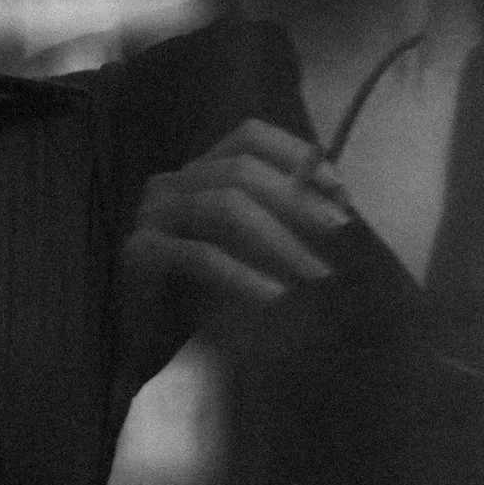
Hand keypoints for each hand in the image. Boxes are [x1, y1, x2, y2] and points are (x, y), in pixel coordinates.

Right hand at [117, 120, 350, 355]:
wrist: (153, 348)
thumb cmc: (211, 300)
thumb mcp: (260, 253)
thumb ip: (290, 223)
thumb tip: (343, 200)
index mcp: (200, 173)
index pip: (249, 136)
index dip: (297, 154)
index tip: (340, 189)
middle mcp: (172, 184)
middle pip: (240, 168)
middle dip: (297, 200)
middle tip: (340, 234)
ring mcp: (152, 216)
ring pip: (224, 205)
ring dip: (279, 240)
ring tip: (317, 274)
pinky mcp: (140, 254)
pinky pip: (201, 254)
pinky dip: (245, 275)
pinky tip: (276, 298)